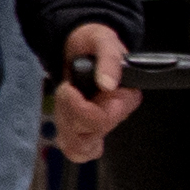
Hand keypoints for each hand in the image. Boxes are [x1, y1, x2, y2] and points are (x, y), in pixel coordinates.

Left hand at [50, 25, 138, 162]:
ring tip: (65, 98)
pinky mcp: (85, 130)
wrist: (81, 47)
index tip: (68, 88)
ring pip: (78, 147)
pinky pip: (75, 149)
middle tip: (65, 89)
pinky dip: (63, 133)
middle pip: (88, 137)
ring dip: (63, 122)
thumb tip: (109, 84)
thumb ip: (109, 59)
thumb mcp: (102, 40)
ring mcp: (100, 126)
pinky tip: (64, 112)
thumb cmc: (95, 44)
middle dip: (67, 113)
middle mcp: (116, 116)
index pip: (102, 120)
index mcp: (126, 98)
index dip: (79, 107)